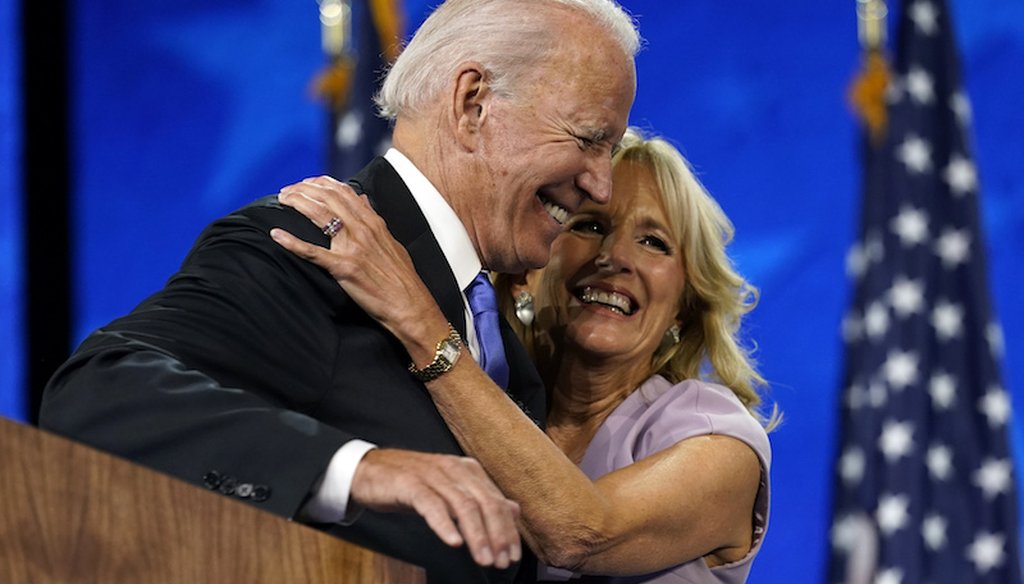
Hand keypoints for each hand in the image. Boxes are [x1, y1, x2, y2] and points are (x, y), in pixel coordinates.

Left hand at [271, 176, 448, 356]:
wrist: (410, 306)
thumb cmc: (402, 279)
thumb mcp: (392, 242)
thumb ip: (375, 220)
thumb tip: (363, 201)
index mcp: (374, 223)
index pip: (344, 192)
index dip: (321, 183)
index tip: (306, 182)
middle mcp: (363, 230)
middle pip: (328, 199)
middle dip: (303, 190)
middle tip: (287, 191)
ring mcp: (353, 248)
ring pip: (320, 216)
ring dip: (297, 203)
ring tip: (282, 200)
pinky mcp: (343, 268)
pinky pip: (313, 252)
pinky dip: (292, 242)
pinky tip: (276, 234)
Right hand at [351, 448, 521, 568]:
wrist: (370, 470)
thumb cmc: (412, 484)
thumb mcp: (451, 491)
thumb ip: (482, 500)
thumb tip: (514, 510)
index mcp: (468, 471)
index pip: (497, 501)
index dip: (508, 530)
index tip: (513, 555)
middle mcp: (454, 469)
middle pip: (485, 503)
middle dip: (497, 535)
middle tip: (501, 561)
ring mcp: (432, 475)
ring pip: (463, 505)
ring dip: (477, 535)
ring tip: (484, 558)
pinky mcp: (410, 483)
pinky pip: (431, 505)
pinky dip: (445, 524)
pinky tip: (453, 542)